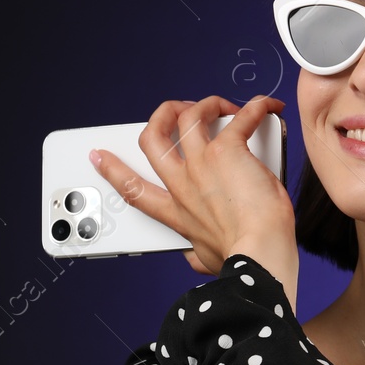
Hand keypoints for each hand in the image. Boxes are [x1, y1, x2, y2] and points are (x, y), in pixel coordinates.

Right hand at [90, 96, 298, 293]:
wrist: (259, 254)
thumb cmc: (241, 260)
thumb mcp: (206, 260)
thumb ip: (196, 254)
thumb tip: (194, 258)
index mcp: (176, 213)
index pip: (134, 189)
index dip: (113, 170)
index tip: (100, 157)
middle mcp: (183, 185)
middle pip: (153, 140)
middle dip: (160, 117)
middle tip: (174, 110)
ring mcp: (202, 164)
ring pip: (188, 116)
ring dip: (205, 105)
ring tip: (223, 107)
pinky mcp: (228, 151)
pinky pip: (240, 118)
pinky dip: (254, 109)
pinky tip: (264, 107)